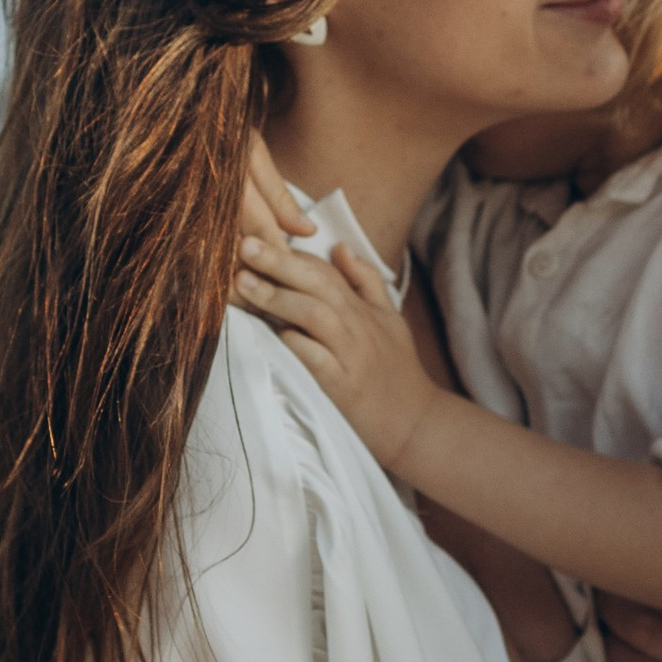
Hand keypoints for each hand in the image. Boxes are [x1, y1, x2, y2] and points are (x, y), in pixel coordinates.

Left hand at [235, 172, 438, 473]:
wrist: (416, 423)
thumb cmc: (398, 370)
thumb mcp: (390, 318)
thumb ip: (364, 281)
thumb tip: (339, 246)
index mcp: (363, 308)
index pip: (325, 270)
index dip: (291, 253)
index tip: (258, 238)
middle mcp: (357, 325)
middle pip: (317, 283)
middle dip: (279, 262)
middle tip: (244, 246)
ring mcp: (351, 355)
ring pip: (314, 315)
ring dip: (278, 298)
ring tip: (244, 285)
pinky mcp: (344, 387)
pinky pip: (316, 359)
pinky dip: (295, 344)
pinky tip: (271, 334)